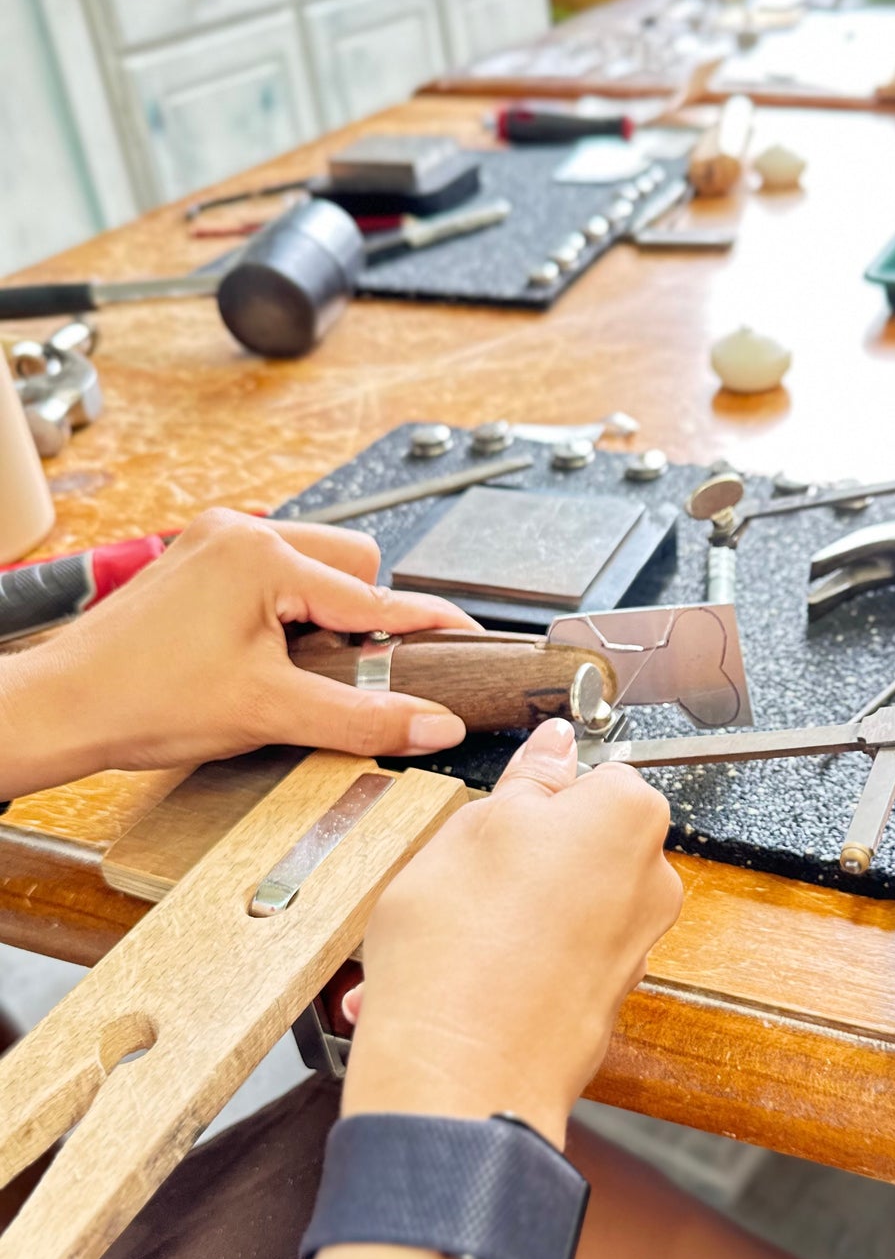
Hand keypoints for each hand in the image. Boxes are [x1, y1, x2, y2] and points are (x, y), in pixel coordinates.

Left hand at [0, 510, 479, 796]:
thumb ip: (364, 717)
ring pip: (314, 567)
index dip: (425, 627)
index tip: (468, 640)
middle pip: (351, 565)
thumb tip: (433, 723)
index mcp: (263, 557)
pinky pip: (274, 573)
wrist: (62, 708)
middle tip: (354, 675)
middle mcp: (240, 534)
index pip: (372, 597)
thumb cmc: (140, 699)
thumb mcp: (271, 712)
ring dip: (326, 616)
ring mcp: (214, 544)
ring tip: (304, 669)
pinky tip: (272, 656)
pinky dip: (290, 612)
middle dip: (363, 620)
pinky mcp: (197, 563)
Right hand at [342, 720, 682, 1146]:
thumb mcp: (475, 825)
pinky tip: (458, 976)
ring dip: (507, 915)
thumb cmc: (463, 948)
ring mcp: (632, 949)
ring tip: (447, 934)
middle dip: (524, 858)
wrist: (459, 1074)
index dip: (536, 797)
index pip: (594, 777)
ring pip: (561, 907)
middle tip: (462, 874)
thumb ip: (527, 782)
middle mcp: (651, 884)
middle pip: (582, 845)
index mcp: (630, 818)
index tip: (497, 817)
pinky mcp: (604, 1003)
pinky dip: (512, 963)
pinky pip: (553, 962)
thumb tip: (554, 748)